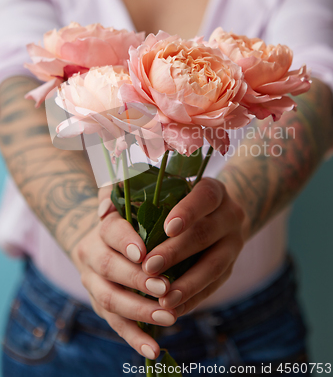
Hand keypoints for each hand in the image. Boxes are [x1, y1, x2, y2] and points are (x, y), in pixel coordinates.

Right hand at [70, 186, 177, 359]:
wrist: (107, 242)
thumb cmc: (132, 219)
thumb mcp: (131, 201)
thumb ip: (121, 193)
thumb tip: (104, 207)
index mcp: (102, 229)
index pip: (110, 231)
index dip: (125, 241)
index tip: (144, 253)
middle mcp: (92, 255)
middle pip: (109, 268)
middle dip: (137, 280)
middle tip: (164, 288)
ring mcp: (94, 284)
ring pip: (111, 300)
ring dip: (139, 310)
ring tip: (168, 318)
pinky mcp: (102, 306)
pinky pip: (117, 325)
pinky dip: (134, 339)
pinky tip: (153, 351)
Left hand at [141, 178, 248, 314]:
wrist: (217, 214)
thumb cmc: (177, 198)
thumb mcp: (165, 186)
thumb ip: (133, 191)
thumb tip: (103, 211)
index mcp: (214, 191)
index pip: (205, 197)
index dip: (188, 212)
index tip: (167, 227)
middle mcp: (229, 215)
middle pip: (205, 234)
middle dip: (176, 253)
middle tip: (149, 267)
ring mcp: (233, 243)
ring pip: (214, 266)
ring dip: (188, 284)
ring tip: (163, 298)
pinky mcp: (230, 268)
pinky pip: (214, 286)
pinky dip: (193, 299)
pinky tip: (174, 308)